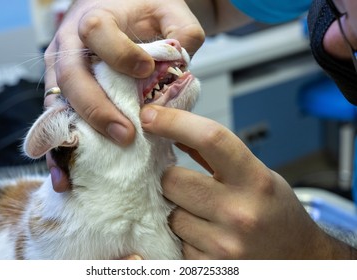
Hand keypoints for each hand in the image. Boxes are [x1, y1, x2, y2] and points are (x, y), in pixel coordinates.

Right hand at [44, 0, 203, 191]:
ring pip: (58, 106)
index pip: (98, 33)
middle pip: (72, 78)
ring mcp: (61, 74)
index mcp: (94, 19)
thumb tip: (182, 60)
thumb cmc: (140, 14)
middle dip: (97, 109)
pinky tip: (65, 178)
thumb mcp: (167, 10)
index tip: (146, 70)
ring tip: (85, 169)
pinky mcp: (63, 98)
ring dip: (72, 138)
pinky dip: (60, 152)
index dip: (120, 53)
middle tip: (125, 134)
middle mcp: (68, 47)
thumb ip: (182, 30)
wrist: (118, 15)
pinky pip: (56, 124)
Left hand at [140, 105, 350, 258]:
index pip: (209, 138)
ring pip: (170, 215)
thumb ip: (216, 154)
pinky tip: (207, 236)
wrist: (299, 257)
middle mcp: (239, 212)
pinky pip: (177, 242)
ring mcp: (224, 244)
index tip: (151, 115)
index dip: (174, 121)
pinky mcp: (210, 267)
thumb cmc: (277, 212)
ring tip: (206, 215)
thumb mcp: (257, 174)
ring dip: (179, 211)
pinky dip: (186, 236)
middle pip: (172, 180)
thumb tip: (174, 133)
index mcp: (255, 180)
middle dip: (172, 179)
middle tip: (189, 185)